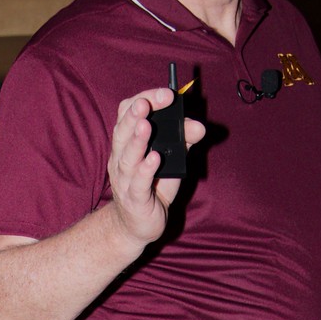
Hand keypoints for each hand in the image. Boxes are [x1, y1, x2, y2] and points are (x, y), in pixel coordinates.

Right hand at [109, 88, 205, 251]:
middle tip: (147, 103)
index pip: (127, 113)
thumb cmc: (153, 187)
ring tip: (146, 126)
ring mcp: (125, 179)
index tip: (166, 93)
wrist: (138, 225)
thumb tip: (199, 126)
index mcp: (127, 142)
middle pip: (123, 131)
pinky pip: (138, 183)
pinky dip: (146, 170)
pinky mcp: (134, 199)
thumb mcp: (171, 160)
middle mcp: (121, 158)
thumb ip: (184, 140)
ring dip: (137, 140)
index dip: (144, 99)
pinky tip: (154, 159)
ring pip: (127, 156)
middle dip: (135, 115)